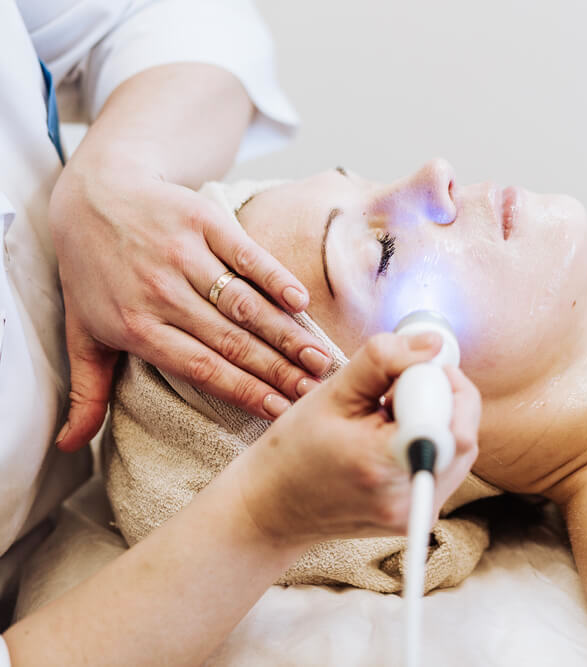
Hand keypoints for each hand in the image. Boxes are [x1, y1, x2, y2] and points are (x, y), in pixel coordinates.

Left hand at [50, 154, 331, 451]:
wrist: (93, 193)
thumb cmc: (92, 271)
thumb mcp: (82, 333)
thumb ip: (88, 392)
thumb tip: (71, 446)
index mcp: (135, 327)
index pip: (200, 368)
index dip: (244, 391)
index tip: (281, 411)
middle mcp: (160, 293)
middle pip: (231, 340)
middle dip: (277, 370)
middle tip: (314, 392)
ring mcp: (183, 255)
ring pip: (244, 303)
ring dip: (285, 333)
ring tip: (318, 358)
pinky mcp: (203, 222)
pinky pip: (246, 254)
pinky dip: (274, 277)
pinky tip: (301, 302)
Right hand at [237, 332, 480, 545]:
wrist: (276, 507)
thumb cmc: (294, 451)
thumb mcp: (332, 393)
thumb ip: (385, 359)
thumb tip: (433, 344)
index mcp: (385, 466)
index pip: (451, 421)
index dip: (434, 385)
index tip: (399, 379)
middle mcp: (410, 498)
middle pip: (464, 432)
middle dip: (439, 399)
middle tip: (393, 394)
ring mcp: (421, 511)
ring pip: (461, 447)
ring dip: (436, 419)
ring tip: (388, 419)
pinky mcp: (424, 513)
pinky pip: (449, 463)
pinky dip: (431, 440)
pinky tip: (393, 438)